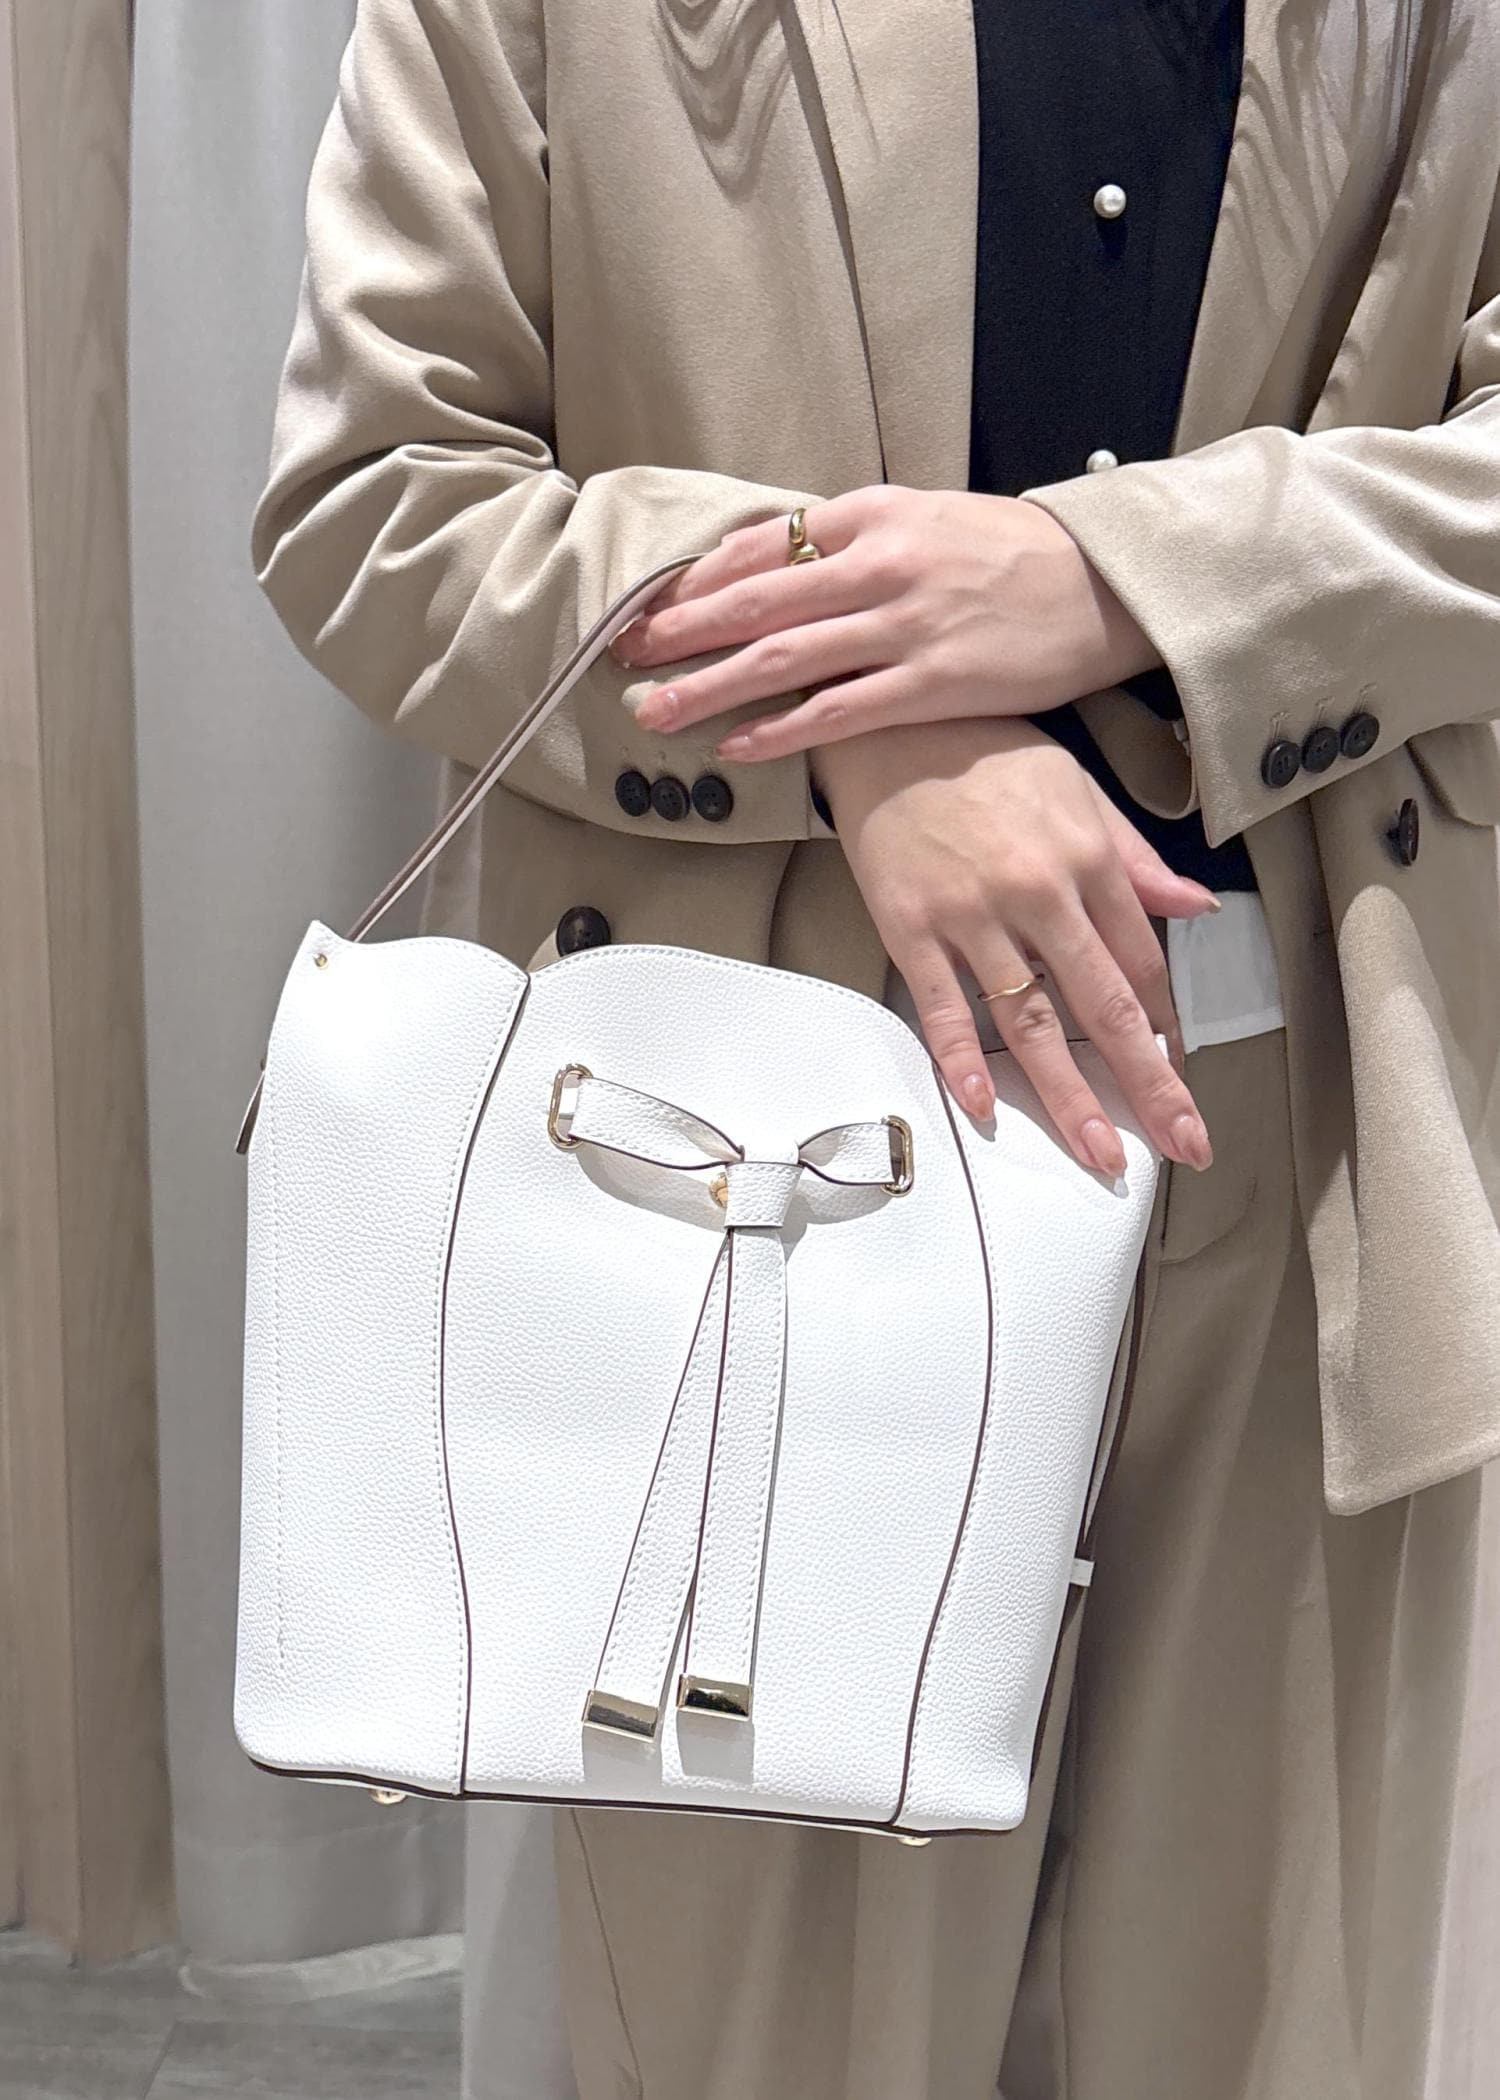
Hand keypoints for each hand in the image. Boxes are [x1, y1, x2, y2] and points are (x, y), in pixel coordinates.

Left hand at [609, 485, 1160, 761]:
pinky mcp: (932, 682)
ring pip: (781, 659)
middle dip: (678, 632)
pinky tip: (737, 745)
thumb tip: (780, 563)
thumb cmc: (1011, 553)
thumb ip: (854, 538)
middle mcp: (878, 564)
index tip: (647, 607)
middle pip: (752, 602)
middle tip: (622, 657)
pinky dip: (780, 730)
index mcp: (872, 514)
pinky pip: (838, 712)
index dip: (693, 581)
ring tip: (655, 709)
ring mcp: (903, 625)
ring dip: (708, 687)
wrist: (1102, 582)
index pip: (760, 545)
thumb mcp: (927, 518)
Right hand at [815, 716, 1215, 1175]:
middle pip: (1103, 1007)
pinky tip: (984, 1107)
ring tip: (1098, 1153)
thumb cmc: (986, 752)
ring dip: (1067, 1096)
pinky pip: (941, 1006)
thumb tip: (1195, 907)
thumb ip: (1134, 857)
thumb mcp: (1078, 790)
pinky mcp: (911, 927)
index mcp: (1087, 858)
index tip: (1180, 1079)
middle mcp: (1037, 892)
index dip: (1165, 1029)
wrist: (889, 722)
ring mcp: (971, 915)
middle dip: (1147, 1085)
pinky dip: (960, 1059)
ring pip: (1029, 1022)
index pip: (1141, 964)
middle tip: (1181, 1144)